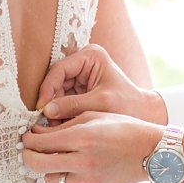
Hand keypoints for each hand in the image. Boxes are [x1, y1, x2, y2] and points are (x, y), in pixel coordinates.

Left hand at [21, 111, 163, 182]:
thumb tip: (35, 132)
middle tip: (29, 151)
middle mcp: (84, 162)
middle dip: (27, 156)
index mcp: (82, 138)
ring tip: (61, 158)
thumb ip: (61, 126)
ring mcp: (89, 181)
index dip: (27, 140)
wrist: (151, 152)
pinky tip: (80, 168)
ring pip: (50, 179)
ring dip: (50, 168)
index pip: (39, 142)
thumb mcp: (92, 117)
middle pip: (37, 165)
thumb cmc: (121, 129)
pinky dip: (68, 178)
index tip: (26, 137)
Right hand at [37, 44, 164, 124]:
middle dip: (51, 102)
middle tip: (47, 121)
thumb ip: (73, 105)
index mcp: (91, 56)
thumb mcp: (100, 103)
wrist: (142, 113)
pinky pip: (61, 100)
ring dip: (54, 109)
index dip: (48, 88)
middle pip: (55, 81)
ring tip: (55, 126)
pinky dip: (60, 113)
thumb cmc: (127, 105)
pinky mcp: (77, 88)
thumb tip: (46, 110)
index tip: (42, 107)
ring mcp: (79, 75)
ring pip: (56, 92)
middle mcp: (82, 62)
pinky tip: (61, 124)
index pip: (60, 69)